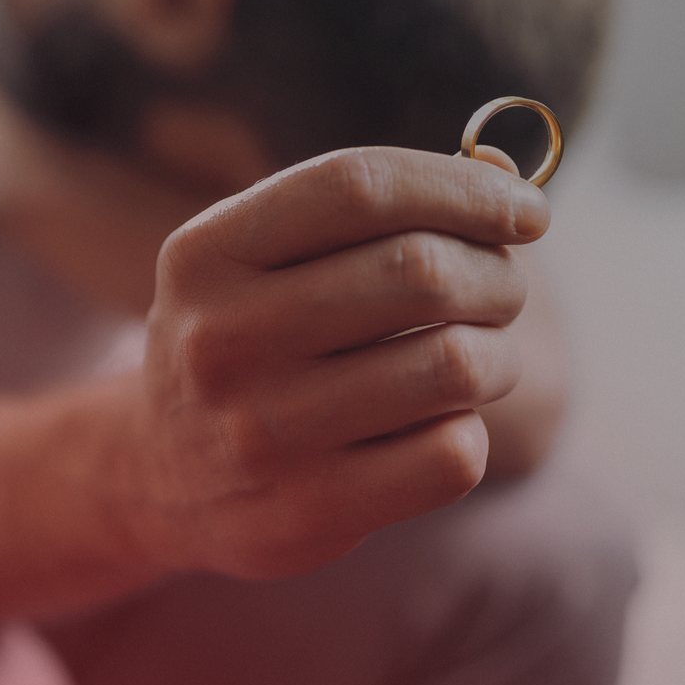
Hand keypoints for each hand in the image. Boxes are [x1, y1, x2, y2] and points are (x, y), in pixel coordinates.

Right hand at [133, 146, 548, 576]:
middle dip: (495, 275)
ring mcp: (263, 431)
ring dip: (497, 356)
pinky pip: (452, 455)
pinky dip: (470, 433)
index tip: (525, 211)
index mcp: (206, 255)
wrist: (159, 476)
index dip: (464, 188)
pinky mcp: (308, 510)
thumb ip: (368, 213)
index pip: (361, 187)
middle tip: (502, 291)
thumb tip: (505, 173)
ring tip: (481, 361)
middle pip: (419, 271)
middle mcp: (222, 339)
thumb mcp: (261, 261)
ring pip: (452, 364)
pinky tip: (437, 427)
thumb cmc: (244, 342)